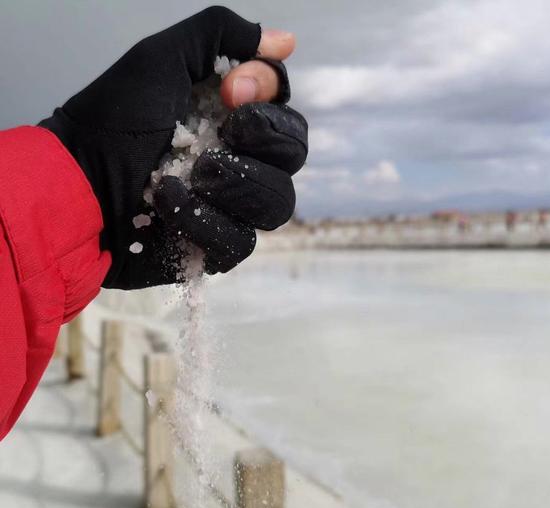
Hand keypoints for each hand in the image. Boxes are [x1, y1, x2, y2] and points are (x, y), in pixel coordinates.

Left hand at [39, 6, 306, 288]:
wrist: (74, 185)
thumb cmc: (112, 121)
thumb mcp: (161, 58)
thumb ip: (222, 36)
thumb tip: (286, 42)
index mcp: (235, 118)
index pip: (287, 109)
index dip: (268, 100)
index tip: (231, 91)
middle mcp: (243, 161)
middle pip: (294, 155)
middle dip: (259, 141)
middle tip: (213, 138)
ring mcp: (234, 209)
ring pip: (278, 203)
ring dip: (232, 184)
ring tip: (184, 176)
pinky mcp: (218, 249)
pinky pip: (242, 242)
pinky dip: (202, 222)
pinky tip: (166, 204)